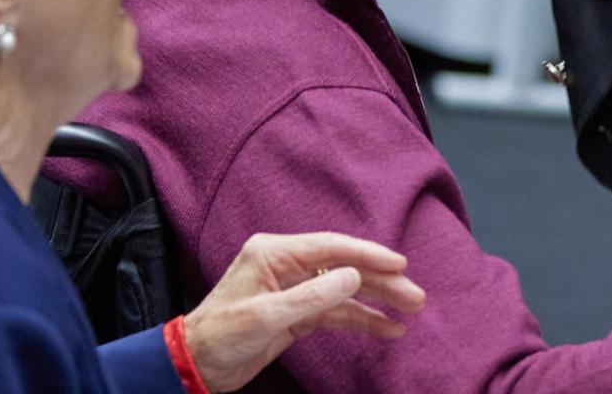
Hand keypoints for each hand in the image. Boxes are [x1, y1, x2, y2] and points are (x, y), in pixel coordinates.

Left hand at [183, 231, 424, 391]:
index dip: (368, 254)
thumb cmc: (221, 335)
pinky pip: (336, 312)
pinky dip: (361, 320)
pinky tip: (387, 329)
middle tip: (416, 296)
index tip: (401, 264)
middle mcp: (288, 265)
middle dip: (382, 281)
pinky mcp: (298, 313)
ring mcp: (294, 289)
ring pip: (346, 291)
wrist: (195, 365)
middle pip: (345, 268)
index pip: (332, 247)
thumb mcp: (266, 316)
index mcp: (275, 253)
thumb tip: (354, 277)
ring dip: (378, 301)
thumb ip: (312, 296)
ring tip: (411, 311)